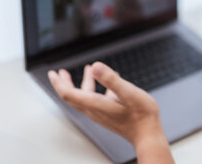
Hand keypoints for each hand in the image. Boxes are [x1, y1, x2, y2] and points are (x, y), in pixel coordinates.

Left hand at [47, 62, 164, 148]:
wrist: (148, 135)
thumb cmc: (141, 116)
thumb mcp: (128, 93)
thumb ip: (111, 80)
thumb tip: (96, 66)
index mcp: (96, 104)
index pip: (69, 94)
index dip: (59, 83)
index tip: (53, 72)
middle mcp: (95, 110)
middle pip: (73, 96)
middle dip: (65, 83)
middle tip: (59, 72)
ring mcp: (102, 113)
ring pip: (86, 97)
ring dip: (84, 82)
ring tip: (89, 69)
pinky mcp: (110, 114)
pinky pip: (98, 100)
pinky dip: (99, 88)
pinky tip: (109, 82)